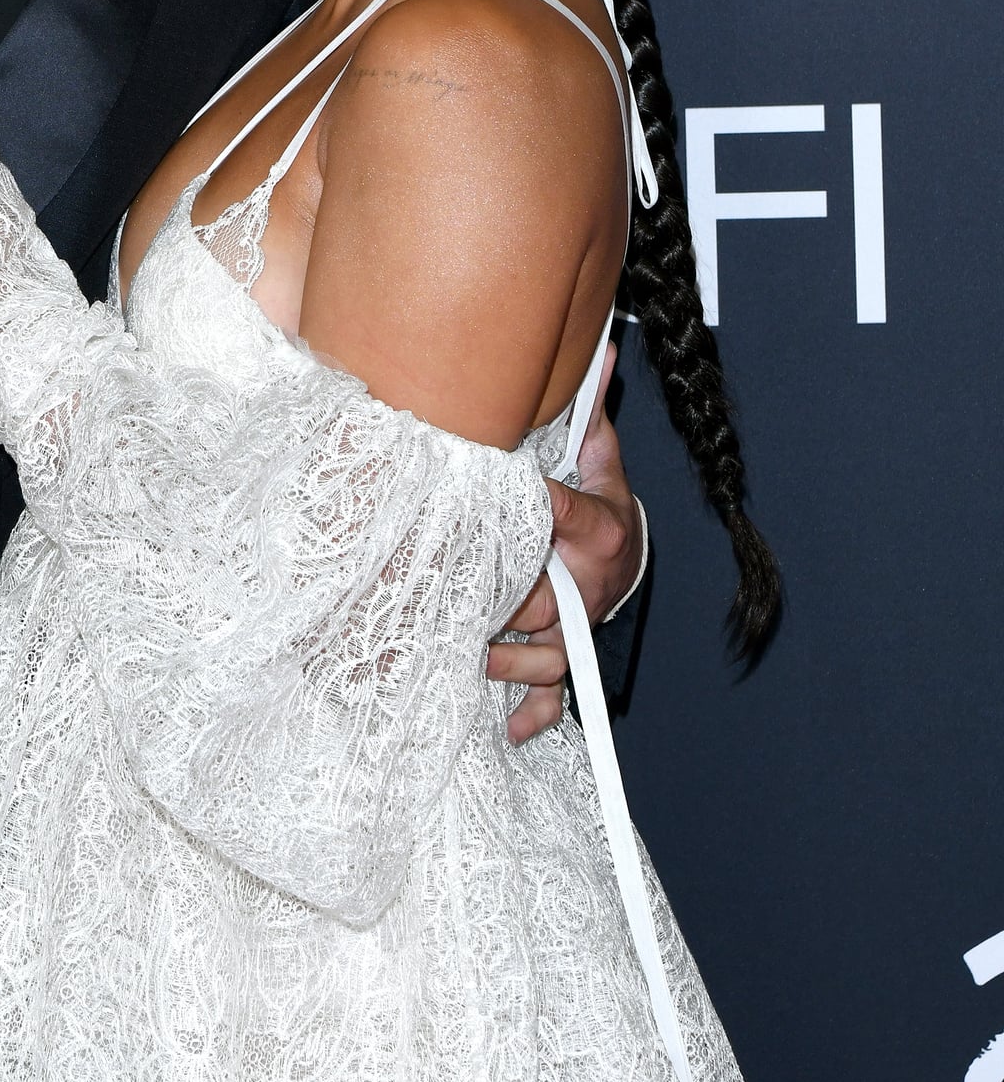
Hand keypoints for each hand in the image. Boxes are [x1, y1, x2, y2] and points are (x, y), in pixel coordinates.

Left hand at [488, 347, 640, 744]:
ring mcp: (580, 631)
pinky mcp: (571, 661)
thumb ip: (590, 414)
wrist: (627, 563)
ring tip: (462, 653)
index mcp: (597, 532)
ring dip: (502, 661)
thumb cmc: (603, 508)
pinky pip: (556, 696)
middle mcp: (590, 587)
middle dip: (499, 599)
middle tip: (454, 594)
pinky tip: (506, 732)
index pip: (558, 515)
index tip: (489, 496)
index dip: (527, 507)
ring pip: (543, 655)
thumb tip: (603, 349)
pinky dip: (534, 715)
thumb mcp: (601, 462)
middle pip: (541, 598)